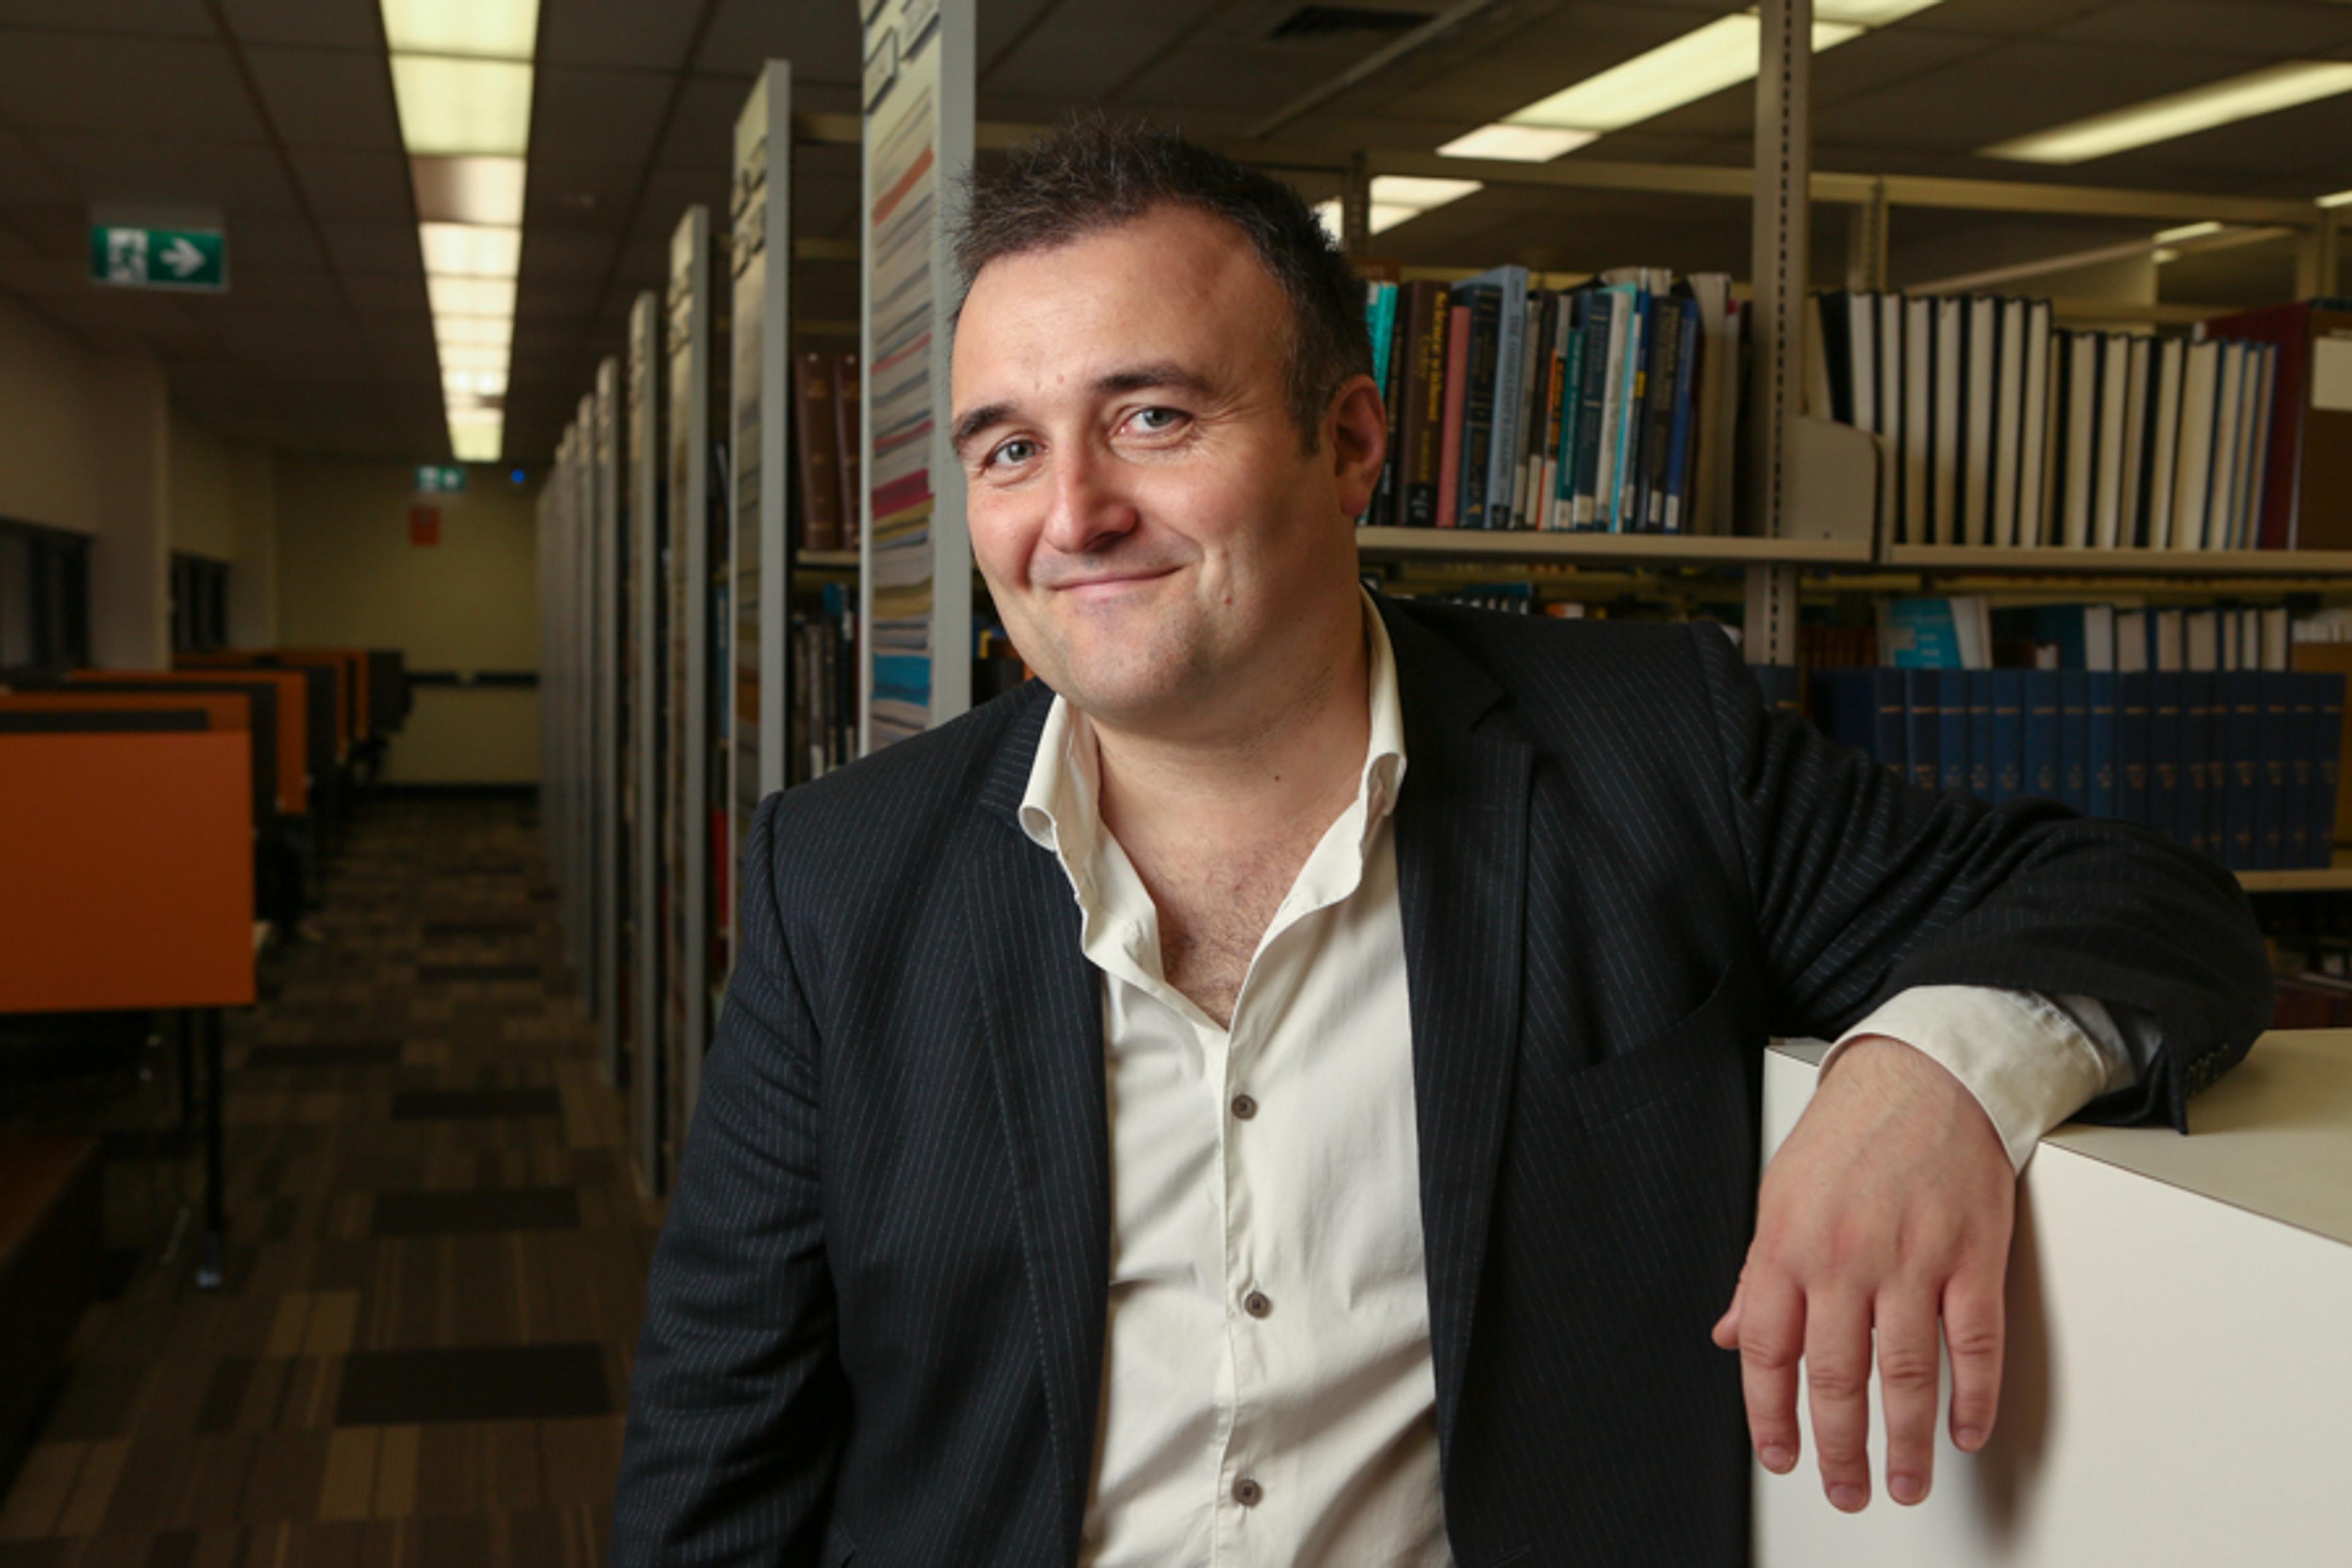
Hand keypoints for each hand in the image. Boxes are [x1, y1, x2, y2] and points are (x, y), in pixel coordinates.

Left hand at [1710, 1034, 2015, 1511]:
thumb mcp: (1778, 1196)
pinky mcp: (1971, 1254)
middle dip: (1838, 1448)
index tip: (1779, 1456)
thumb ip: (1756, 1274)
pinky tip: (1963, 1432)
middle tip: (1845, 1490)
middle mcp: (1844, 1257)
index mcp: (1786, 1244)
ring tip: (1903, 1482)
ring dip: (1905, 1442)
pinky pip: (1973, 1343)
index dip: (1768, 1414)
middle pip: (1835, 1377)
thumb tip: (1728, 1333)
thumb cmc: (1847, 1134)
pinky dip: (1972, 1397)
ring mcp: (1911, 1258)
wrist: (1922, 1076)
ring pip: (1905, 1374)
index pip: (1765, 1350)